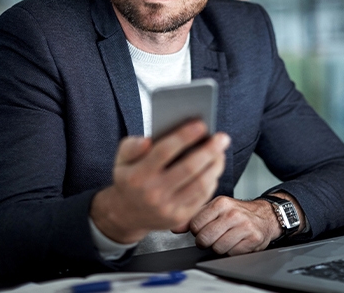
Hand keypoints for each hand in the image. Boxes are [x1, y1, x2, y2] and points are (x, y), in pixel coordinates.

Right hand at [90, 120, 229, 244]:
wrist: (126, 215)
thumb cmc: (129, 179)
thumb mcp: (121, 160)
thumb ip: (132, 146)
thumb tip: (147, 140)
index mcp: (138, 175)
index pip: (164, 151)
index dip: (185, 136)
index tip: (201, 124)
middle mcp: (153, 193)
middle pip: (188, 168)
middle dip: (209, 150)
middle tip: (222, 137)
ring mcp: (167, 208)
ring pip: (200, 184)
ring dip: (215, 165)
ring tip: (221, 152)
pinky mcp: (179, 218)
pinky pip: (202, 198)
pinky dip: (212, 180)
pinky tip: (214, 168)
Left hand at [177, 196, 282, 254]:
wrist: (265, 215)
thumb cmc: (236, 213)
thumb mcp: (215, 209)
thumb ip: (194, 216)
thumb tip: (174, 226)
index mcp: (220, 203)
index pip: (195, 225)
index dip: (197, 231)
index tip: (204, 228)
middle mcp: (233, 213)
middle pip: (205, 239)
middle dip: (206, 241)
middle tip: (214, 236)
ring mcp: (244, 226)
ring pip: (217, 248)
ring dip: (219, 247)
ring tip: (226, 237)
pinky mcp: (253, 238)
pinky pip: (232, 253)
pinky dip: (232, 251)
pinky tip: (237, 242)